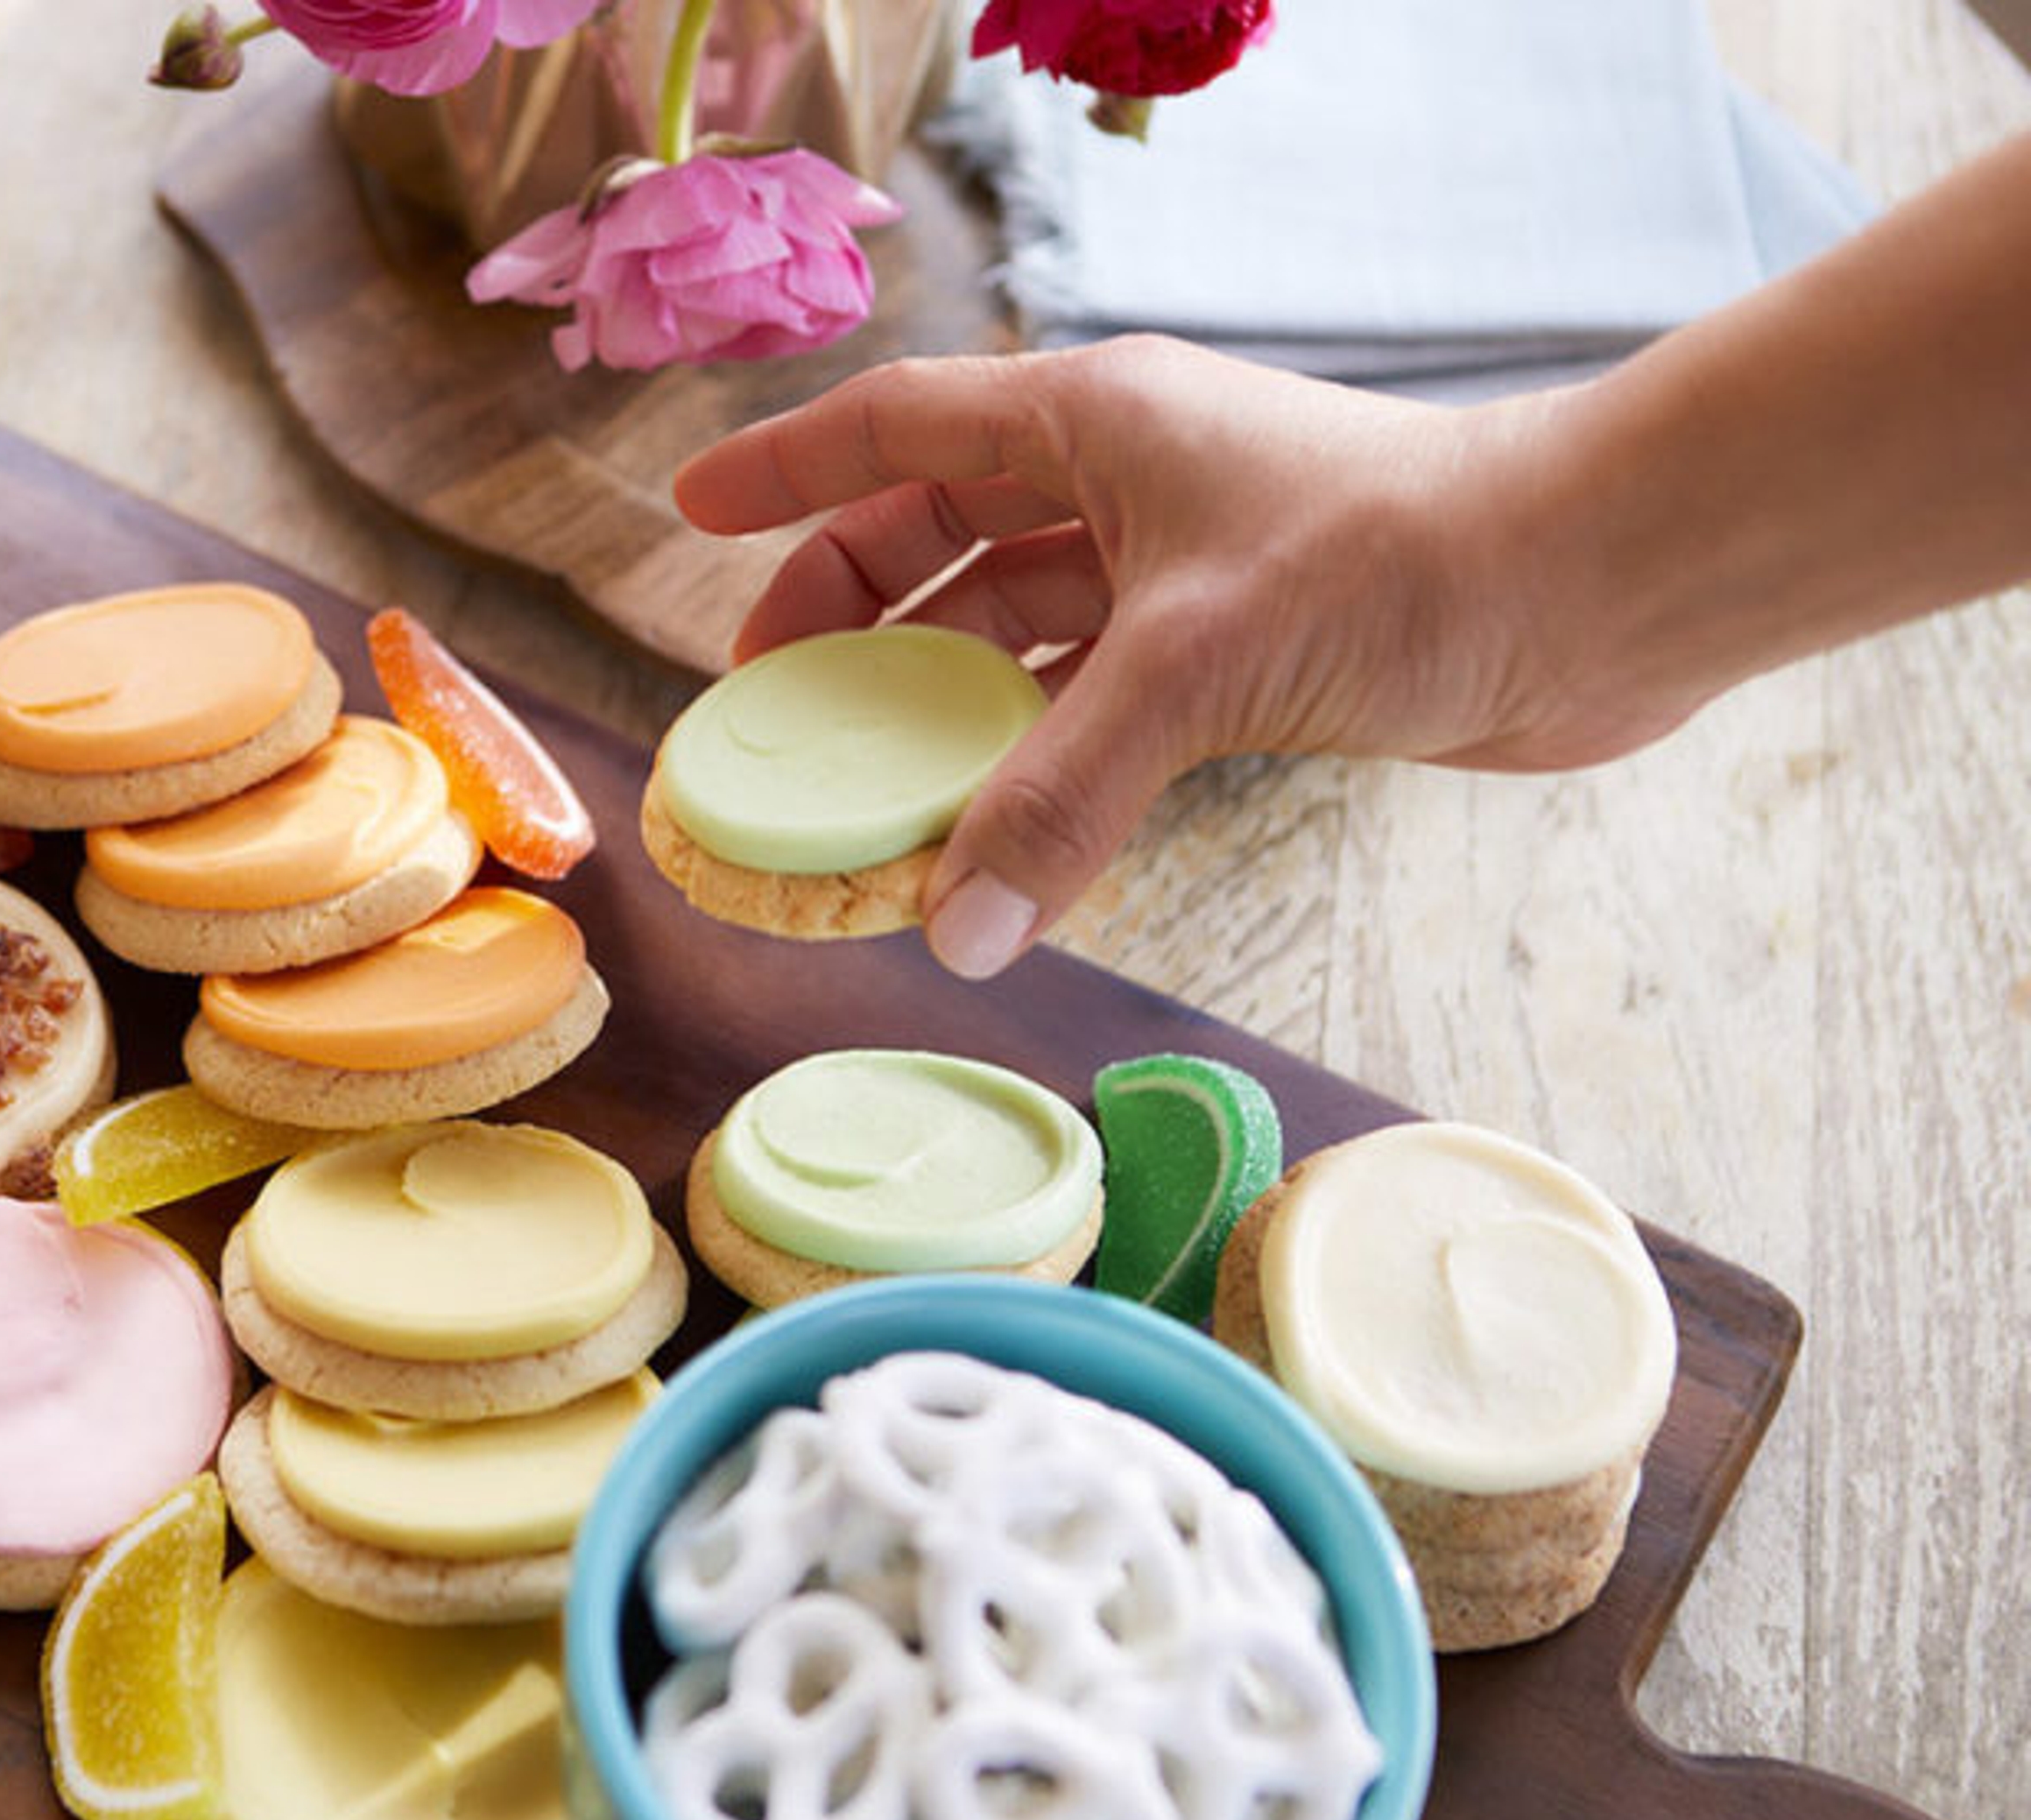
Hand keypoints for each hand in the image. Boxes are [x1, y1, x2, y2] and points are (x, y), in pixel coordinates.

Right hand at [671, 336, 1695, 978]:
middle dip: (845, 607)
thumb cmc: (1404, 557)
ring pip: (1014, 621)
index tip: (691, 507)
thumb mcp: (1194, 669)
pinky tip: (989, 825)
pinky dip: (1035, 756)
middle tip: (763, 693)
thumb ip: (1058, 798)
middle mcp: (1130, 477)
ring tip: (856, 775)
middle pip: (939, 528)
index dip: (786, 468)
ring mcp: (1185, 564)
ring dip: (938, 695)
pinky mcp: (1241, 650)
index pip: (896, 425)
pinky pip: (1090, 698)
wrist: (1599, 587)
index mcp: (1097, 417)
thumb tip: (956, 931)